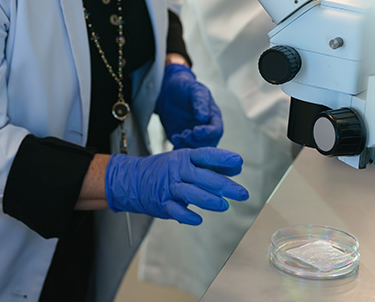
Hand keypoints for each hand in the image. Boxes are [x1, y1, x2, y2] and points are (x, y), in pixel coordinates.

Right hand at [104, 148, 247, 224]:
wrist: (132, 179)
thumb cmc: (165, 170)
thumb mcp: (184, 161)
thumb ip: (209, 165)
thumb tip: (236, 167)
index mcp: (184, 157)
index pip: (205, 155)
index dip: (221, 158)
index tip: (238, 162)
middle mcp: (177, 170)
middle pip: (202, 176)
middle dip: (224, 185)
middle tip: (242, 193)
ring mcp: (169, 186)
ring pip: (190, 192)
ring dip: (208, 200)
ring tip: (224, 206)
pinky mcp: (161, 202)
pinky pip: (175, 209)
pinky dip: (186, 215)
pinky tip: (198, 220)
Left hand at [156, 63, 223, 147]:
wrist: (169, 92)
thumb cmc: (186, 88)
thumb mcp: (195, 90)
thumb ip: (200, 102)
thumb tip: (204, 117)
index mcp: (213, 117)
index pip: (216, 130)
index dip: (207, 133)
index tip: (196, 130)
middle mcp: (206, 129)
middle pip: (208, 143)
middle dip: (196, 142)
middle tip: (185, 134)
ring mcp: (195, 136)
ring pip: (196, 149)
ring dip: (187, 146)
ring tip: (177, 136)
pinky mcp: (183, 140)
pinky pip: (184, 148)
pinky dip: (179, 148)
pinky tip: (173, 139)